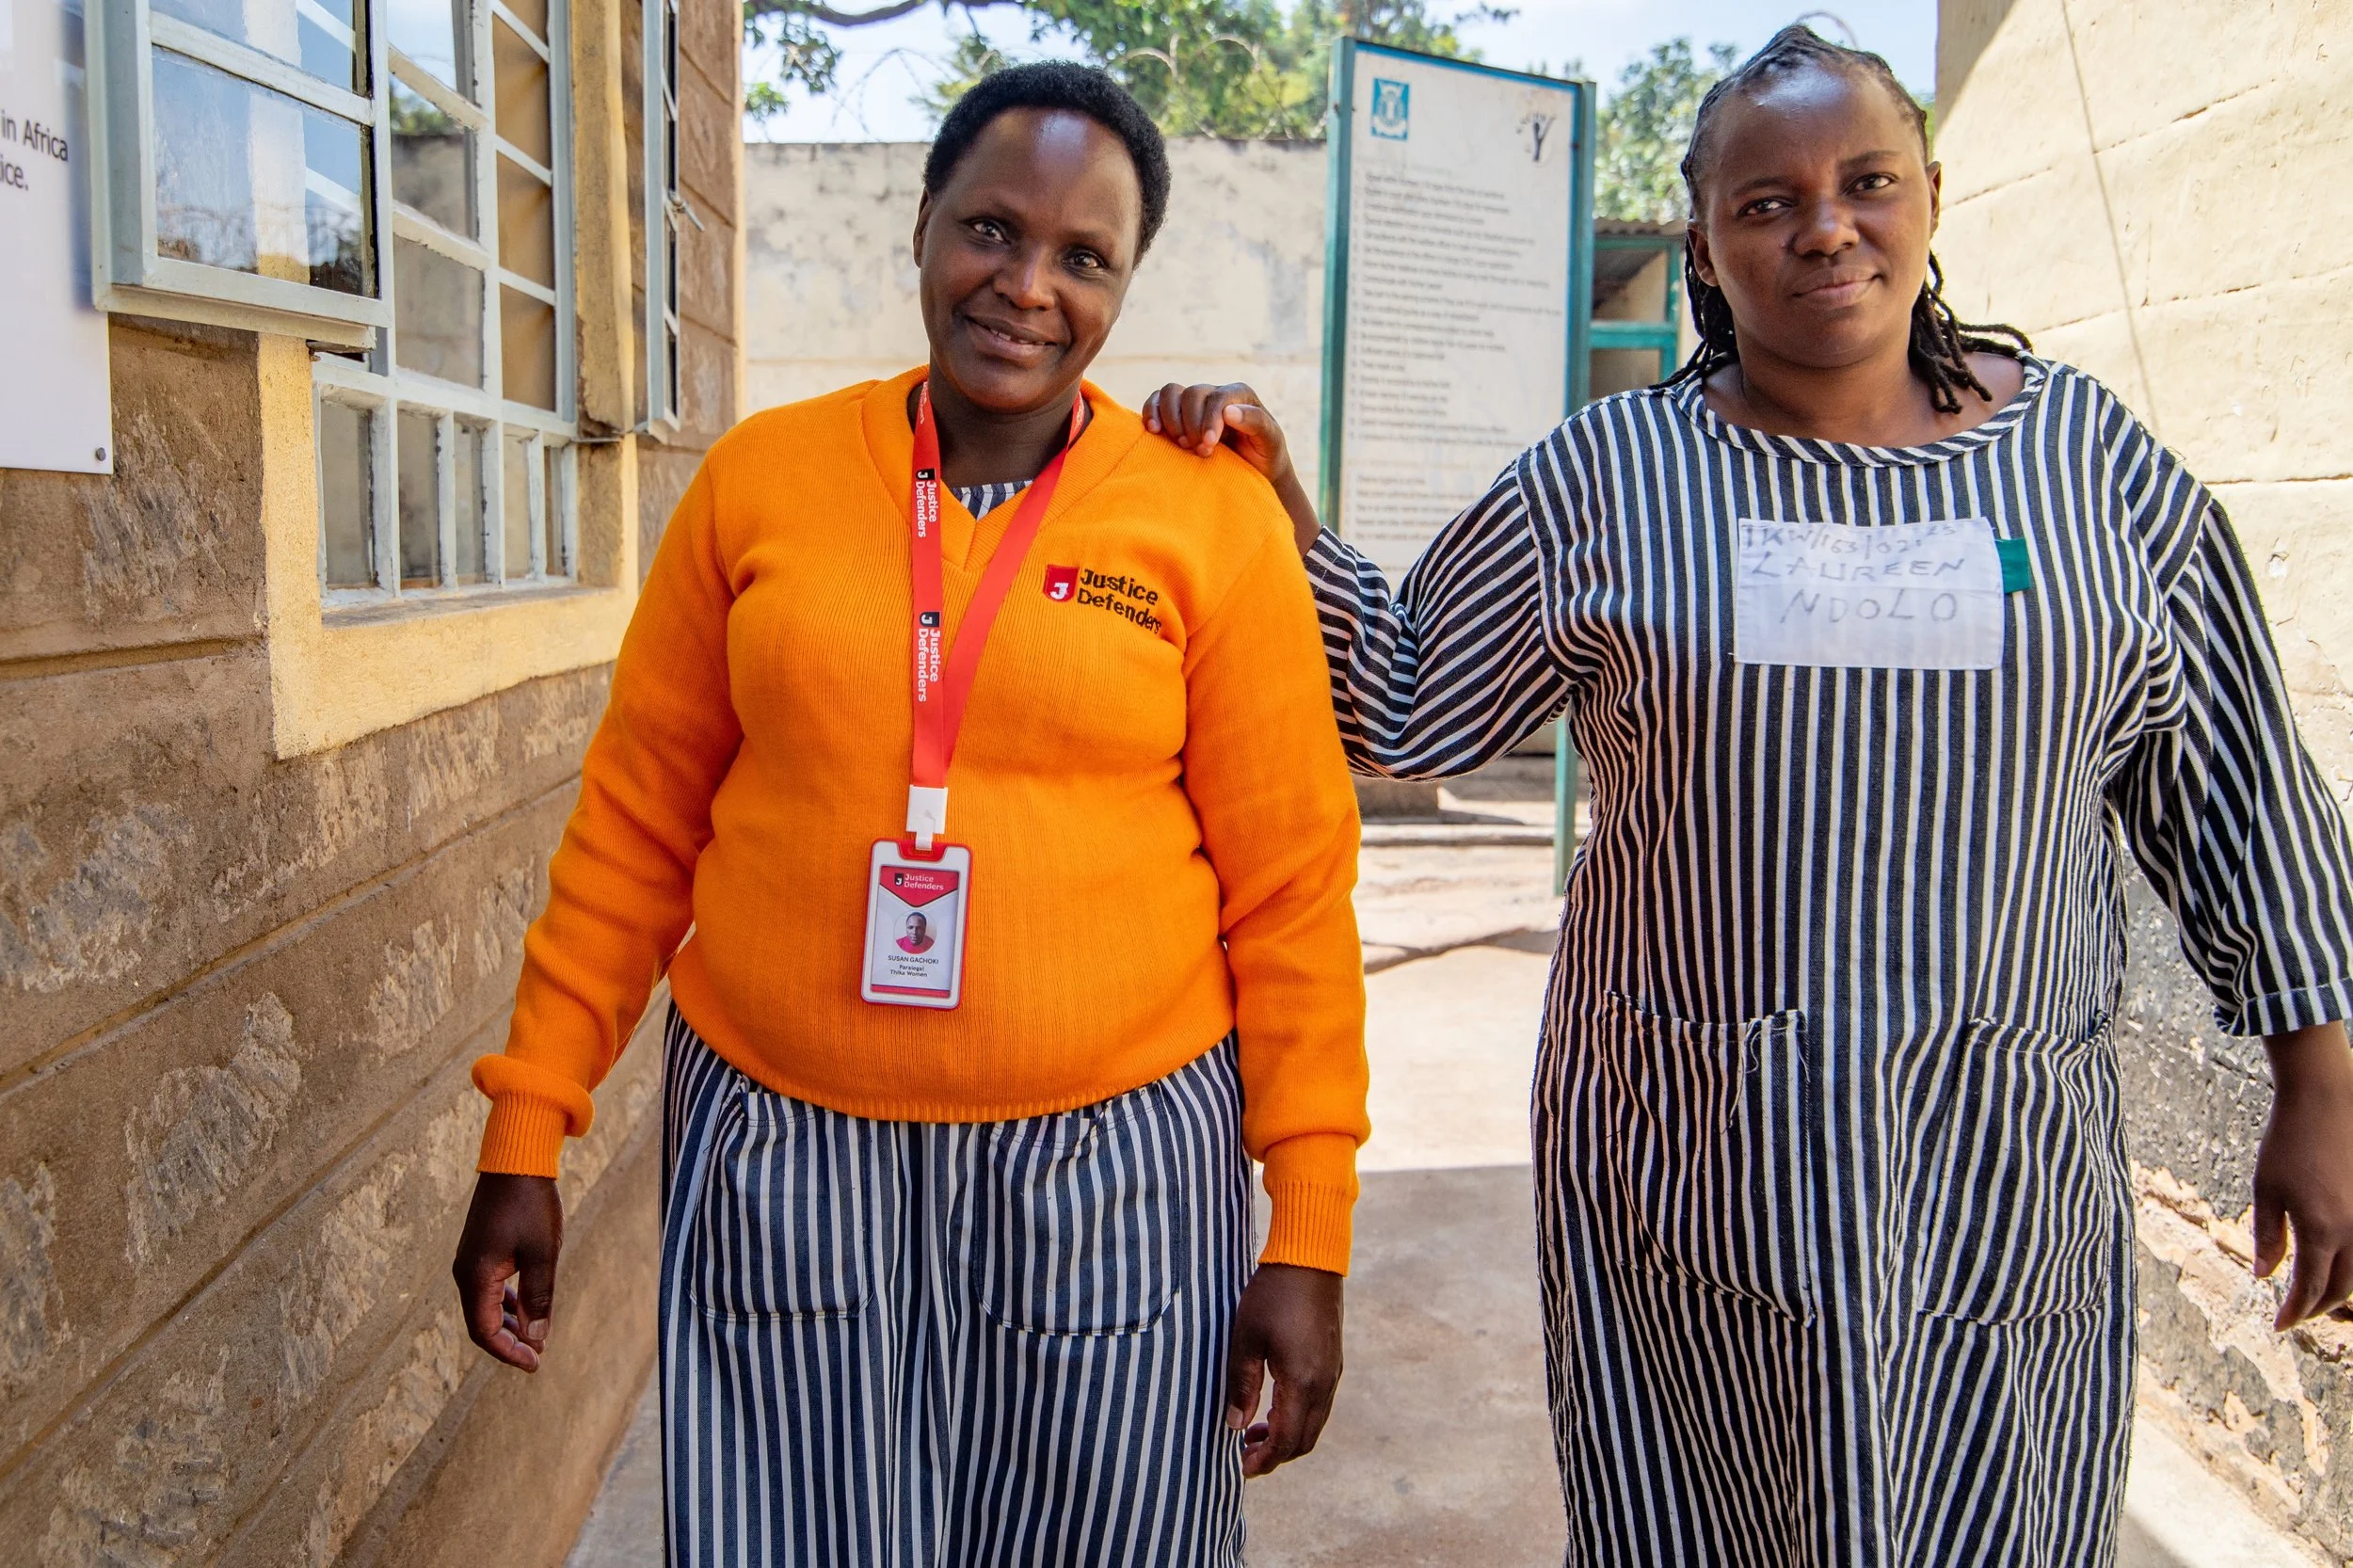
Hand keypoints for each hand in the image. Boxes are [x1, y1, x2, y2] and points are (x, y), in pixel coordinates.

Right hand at [452, 1172, 562, 1370]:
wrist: (516, 1160)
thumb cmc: (531, 1205)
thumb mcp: (542, 1254)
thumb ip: (539, 1297)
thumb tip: (536, 1338)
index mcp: (475, 1277)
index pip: (484, 1331)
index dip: (508, 1352)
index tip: (535, 1363)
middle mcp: (465, 1272)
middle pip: (482, 1323)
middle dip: (509, 1343)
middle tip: (538, 1356)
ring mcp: (470, 1261)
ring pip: (486, 1306)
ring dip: (509, 1325)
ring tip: (536, 1337)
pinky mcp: (480, 1251)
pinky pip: (489, 1288)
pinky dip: (508, 1304)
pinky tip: (527, 1308)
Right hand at [1143, 381, 1289, 474]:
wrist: (1253, 472)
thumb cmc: (1265, 456)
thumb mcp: (1271, 441)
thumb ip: (1256, 422)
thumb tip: (1229, 411)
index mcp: (1239, 395)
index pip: (1218, 398)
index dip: (1209, 419)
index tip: (1208, 445)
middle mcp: (1215, 394)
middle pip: (1193, 393)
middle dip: (1191, 424)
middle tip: (1198, 451)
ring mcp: (1194, 403)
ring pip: (1171, 392)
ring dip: (1170, 417)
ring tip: (1179, 443)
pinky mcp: (1177, 413)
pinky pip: (1157, 401)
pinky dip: (1151, 411)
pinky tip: (1154, 430)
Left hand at [1223, 1262, 1343, 1477]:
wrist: (1310, 1259)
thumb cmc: (1273, 1294)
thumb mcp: (1246, 1338)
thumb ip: (1241, 1385)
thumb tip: (1235, 1424)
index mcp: (1303, 1381)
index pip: (1287, 1439)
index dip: (1265, 1459)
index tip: (1242, 1468)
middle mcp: (1324, 1383)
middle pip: (1305, 1439)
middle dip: (1276, 1455)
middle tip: (1245, 1456)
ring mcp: (1332, 1373)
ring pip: (1314, 1423)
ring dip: (1287, 1436)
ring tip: (1253, 1433)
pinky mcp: (1333, 1361)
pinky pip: (1319, 1405)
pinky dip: (1297, 1417)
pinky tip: (1273, 1407)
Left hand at [2255, 1022, 2352, 1328]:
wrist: (2326, 1101)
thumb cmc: (2288, 1142)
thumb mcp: (2266, 1189)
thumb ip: (2267, 1237)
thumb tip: (2263, 1276)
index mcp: (2321, 1230)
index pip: (2309, 1288)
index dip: (2295, 1312)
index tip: (2280, 1326)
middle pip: (2341, 1289)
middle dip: (2317, 1308)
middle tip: (2295, 1315)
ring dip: (2338, 1291)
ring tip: (2313, 1295)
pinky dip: (2352, 1267)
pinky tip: (2335, 1265)